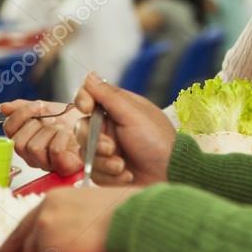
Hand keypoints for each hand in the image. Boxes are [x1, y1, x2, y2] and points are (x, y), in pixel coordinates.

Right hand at [0, 99, 83, 175]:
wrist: (97, 124)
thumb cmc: (73, 119)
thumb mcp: (47, 107)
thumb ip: (23, 107)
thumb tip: (2, 107)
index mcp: (26, 138)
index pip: (8, 130)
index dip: (20, 115)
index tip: (38, 105)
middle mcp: (32, 154)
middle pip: (18, 143)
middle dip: (38, 124)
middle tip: (53, 117)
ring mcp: (46, 163)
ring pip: (34, 148)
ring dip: (51, 131)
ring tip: (62, 126)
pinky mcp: (63, 167)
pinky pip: (54, 151)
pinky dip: (62, 138)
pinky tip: (70, 134)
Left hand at [0, 185, 138, 251]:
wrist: (134, 217)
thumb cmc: (123, 213)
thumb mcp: (90, 207)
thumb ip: (68, 220)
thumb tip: (60, 239)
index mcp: (54, 199)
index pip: (23, 226)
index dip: (11, 246)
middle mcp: (45, 213)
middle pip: (27, 246)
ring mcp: (46, 230)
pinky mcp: (53, 249)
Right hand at [74, 73, 175, 187]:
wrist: (170, 172)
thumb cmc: (158, 140)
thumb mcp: (133, 114)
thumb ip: (109, 96)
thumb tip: (90, 75)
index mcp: (116, 108)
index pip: (88, 97)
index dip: (83, 100)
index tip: (87, 107)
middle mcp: (108, 127)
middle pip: (81, 128)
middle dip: (95, 141)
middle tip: (112, 148)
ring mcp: (106, 149)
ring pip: (85, 153)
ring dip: (104, 162)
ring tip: (122, 166)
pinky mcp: (106, 170)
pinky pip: (94, 172)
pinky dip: (109, 176)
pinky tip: (126, 175)